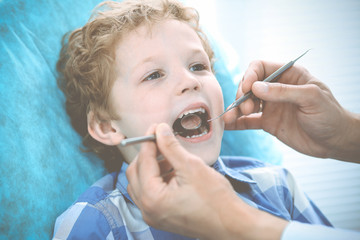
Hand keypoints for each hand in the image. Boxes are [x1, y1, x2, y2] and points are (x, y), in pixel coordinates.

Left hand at [126, 123, 286, 239]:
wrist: (231, 224)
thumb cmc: (215, 200)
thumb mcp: (191, 166)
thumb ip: (171, 147)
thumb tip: (160, 130)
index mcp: (152, 198)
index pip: (143, 161)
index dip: (148, 141)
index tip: (156, 128)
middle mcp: (147, 210)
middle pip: (135, 173)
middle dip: (147, 154)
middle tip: (161, 140)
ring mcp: (153, 215)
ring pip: (140, 184)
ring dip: (152, 167)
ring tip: (170, 157)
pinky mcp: (161, 217)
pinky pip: (150, 194)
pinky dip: (157, 179)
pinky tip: (173, 171)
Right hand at [224, 61, 359, 161]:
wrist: (334, 141)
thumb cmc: (329, 115)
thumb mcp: (310, 98)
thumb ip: (283, 92)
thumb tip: (256, 87)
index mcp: (288, 75)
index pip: (261, 67)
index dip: (250, 76)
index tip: (247, 89)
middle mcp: (276, 89)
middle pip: (249, 85)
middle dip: (242, 95)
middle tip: (246, 108)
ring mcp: (271, 106)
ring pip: (246, 103)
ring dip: (236, 109)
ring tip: (229, 118)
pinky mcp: (268, 123)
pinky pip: (248, 121)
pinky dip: (237, 123)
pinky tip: (228, 125)